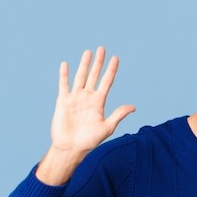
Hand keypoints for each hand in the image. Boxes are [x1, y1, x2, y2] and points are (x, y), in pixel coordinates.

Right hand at [36, 47, 135, 184]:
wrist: (71, 148)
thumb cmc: (89, 141)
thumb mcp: (107, 127)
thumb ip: (118, 115)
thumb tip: (133, 107)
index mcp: (99, 103)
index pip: (106, 82)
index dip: (111, 70)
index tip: (116, 58)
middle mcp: (87, 98)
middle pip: (94, 76)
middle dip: (98, 63)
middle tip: (102, 49)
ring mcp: (75, 98)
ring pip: (80, 77)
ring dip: (84, 65)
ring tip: (88, 52)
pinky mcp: (63, 101)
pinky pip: (64, 85)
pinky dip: (64, 75)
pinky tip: (66, 64)